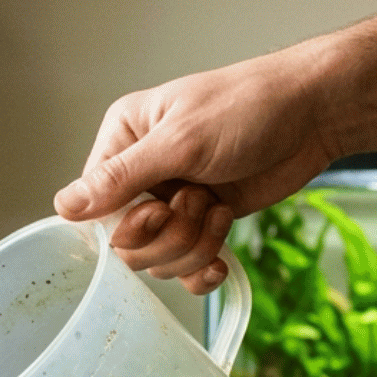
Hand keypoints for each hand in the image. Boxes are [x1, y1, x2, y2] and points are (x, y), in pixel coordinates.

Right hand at [54, 46, 341, 293]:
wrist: (313, 115)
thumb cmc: (248, 107)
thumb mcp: (180, 141)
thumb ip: (121, 178)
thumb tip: (63, 207)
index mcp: (124, 140)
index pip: (95, 207)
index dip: (127, 224)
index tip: (161, 209)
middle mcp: (143, 174)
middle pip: (126, 243)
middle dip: (168, 236)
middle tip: (199, 202)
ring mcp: (174, 202)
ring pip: (159, 260)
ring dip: (194, 245)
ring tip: (219, 209)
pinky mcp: (204, 222)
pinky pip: (186, 268)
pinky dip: (204, 269)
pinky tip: (222, 258)